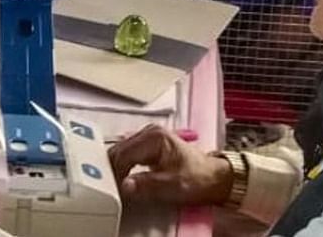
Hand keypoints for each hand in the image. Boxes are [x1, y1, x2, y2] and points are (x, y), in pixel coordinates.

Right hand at [107, 124, 233, 205]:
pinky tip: (122, 178)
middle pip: (119, 150)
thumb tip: (125, 185)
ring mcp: (148, 137)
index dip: (114, 173)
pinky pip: (128, 153)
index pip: (123, 154)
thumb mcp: (172, 186)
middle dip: (112, 170)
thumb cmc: (198, 178)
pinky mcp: (148, 144)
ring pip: (121, 151)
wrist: (213, 177)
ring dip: (115, 168)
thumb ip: (146, 185)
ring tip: (114, 185)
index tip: (111, 189)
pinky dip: (122, 165)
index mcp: (154, 137)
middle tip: (109, 189)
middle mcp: (149, 132)